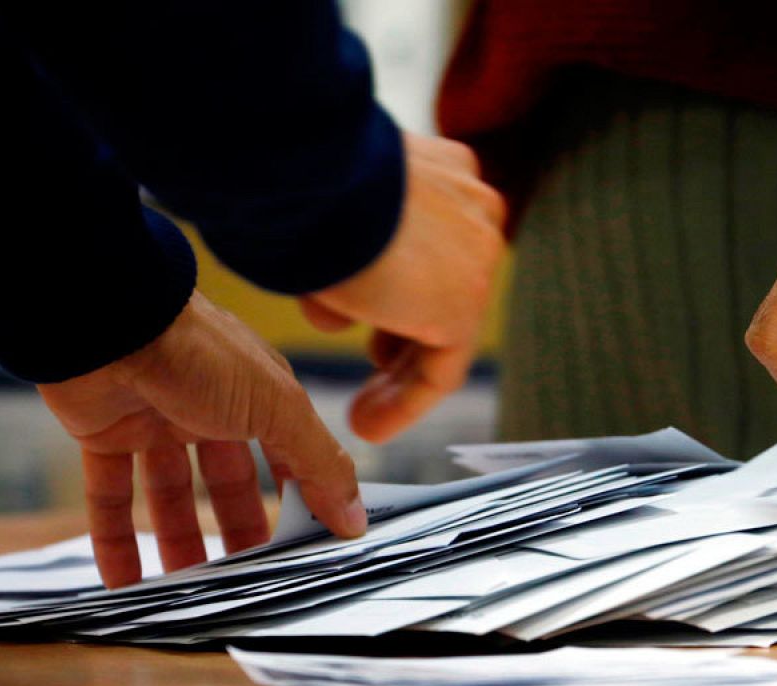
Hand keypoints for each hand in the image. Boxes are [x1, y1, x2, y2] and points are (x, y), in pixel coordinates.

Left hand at [38, 292, 365, 588]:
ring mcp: (154, 419)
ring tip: (184, 593)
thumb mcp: (280, 410)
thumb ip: (320, 465)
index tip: (308, 547)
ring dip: (176, 542)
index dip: (299, 499)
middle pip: (227, 483)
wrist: (110, 318)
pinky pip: (109, 495)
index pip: (287, 458)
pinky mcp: (102, 433)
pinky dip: (114, 539)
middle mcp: (208, 407)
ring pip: (168, 494)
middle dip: (236, 532)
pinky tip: (122, 582)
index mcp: (257, 396)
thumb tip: (356, 519)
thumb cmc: (204, 355)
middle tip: (245, 582)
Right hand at [300, 132, 505, 442]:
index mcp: (446, 171)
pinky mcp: (463, 303)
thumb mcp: (328, 209)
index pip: (432, 244)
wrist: (314, 169)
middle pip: (443, 287)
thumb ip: (345, 250)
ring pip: (441, 329)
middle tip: (376, 364)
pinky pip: (441, 367)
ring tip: (366, 412)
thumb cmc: (301, 177)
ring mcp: (476, 255)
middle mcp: (472, 207)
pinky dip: (406, 399)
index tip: (370, 317)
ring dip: (399, 374)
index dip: (400, 286)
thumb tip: (340, 305)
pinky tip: (369, 424)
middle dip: (404, 334)